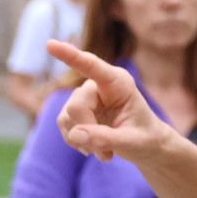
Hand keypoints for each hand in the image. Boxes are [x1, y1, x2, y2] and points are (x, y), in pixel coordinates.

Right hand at [49, 41, 172, 162]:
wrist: (145, 145)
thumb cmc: (145, 138)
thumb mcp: (133, 142)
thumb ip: (106, 138)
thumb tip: (76, 134)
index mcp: (118, 82)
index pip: (91, 66)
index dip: (70, 55)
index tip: (51, 44)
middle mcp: (97, 85)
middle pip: (76, 106)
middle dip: (88, 131)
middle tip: (108, 152)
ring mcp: (83, 98)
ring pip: (67, 118)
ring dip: (83, 141)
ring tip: (106, 152)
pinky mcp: (73, 112)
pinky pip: (64, 127)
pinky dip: (77, 142)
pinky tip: (94, 149)